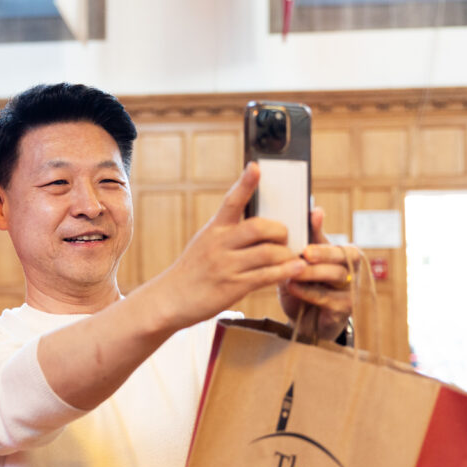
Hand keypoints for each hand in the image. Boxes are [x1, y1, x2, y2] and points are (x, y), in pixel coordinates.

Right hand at [153, 163, 306, 329]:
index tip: (256, 167)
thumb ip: (228, 233)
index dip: (245, 183)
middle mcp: (219, 244)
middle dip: (280, 230)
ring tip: (294, 257)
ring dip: (287, 254)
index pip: (231, 201)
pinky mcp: (233, 287)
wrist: (170, 299)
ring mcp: (226, 266)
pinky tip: (297, 269)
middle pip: (258, 227)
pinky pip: (267, 275)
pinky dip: (287, 271)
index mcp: (213, 229)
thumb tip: (260, 226)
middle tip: (286, 237)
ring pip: (268, 252)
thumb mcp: (204, 244)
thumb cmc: (193, 271)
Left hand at [279, 207, 361, 339]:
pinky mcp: (344, 310)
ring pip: (335, 276)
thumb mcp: (304, 260)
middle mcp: (352, 270)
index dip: (325, 240)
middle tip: (305, 253)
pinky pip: (328, 299)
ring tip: (291, 271)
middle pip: (343, 257)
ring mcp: (350, 290)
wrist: (305, 320)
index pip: (339, 245)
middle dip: (324, 253)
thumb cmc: (305, 284)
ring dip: (311, 273)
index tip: (311, 235)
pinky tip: (291, 286)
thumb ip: (310, 237)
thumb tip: (316, 209)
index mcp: (344, 255)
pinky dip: (308, 292)